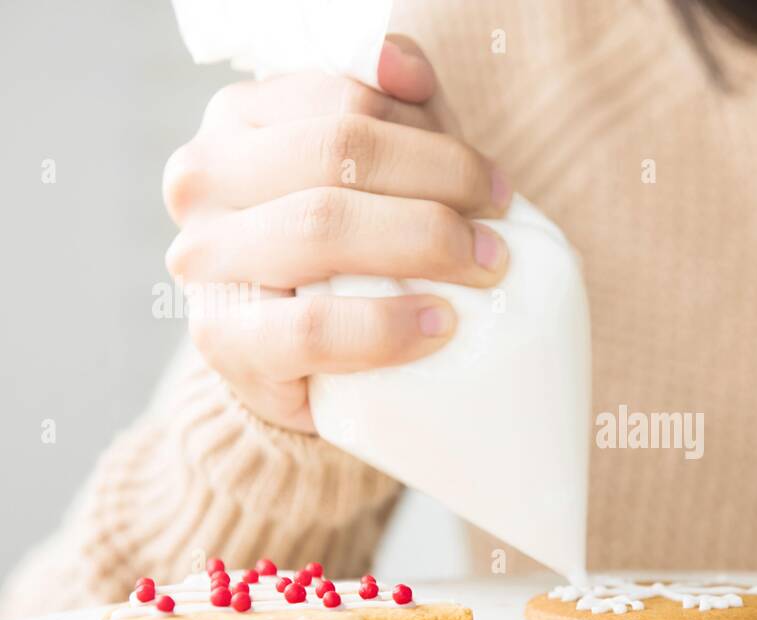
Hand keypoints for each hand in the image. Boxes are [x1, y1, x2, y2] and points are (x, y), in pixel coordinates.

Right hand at [163, 36, 511, 432]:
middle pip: (338, 153)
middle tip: (498, 236)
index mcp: (239, 118)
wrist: (307, 362)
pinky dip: (388, 327)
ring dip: (423, 246)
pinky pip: (313, 327)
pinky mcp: (224, 339)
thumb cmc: (351, 250)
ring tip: (483, 271)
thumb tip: (402, 64)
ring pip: (322, 227)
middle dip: (440, 187)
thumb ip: (396, 106)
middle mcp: (204, 178)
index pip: (348, 103)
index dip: (435, 142)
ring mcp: (204, 257)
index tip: (494, 185)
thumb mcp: (377, 171)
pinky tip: (441, 326)